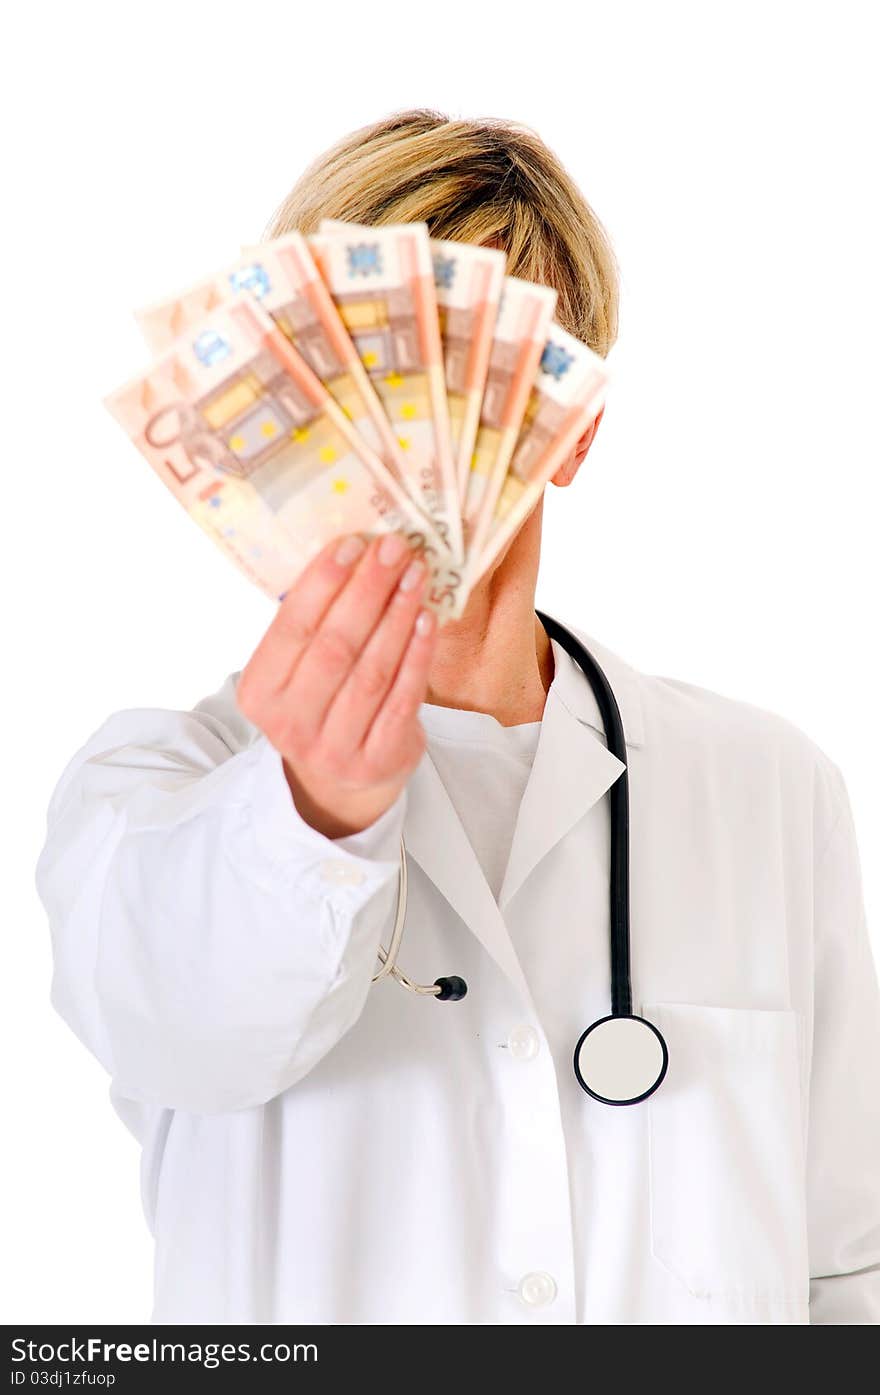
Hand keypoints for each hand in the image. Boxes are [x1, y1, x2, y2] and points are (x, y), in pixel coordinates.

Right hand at [236, 532, 436, 837]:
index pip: (292, 628)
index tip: (353, 543)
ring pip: (372, 670)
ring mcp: (334, 748)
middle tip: (395, 548)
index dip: (323, 583)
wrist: (340, 780)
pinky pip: (403, 698)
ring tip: (416, 575)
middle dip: (368, 591)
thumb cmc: (320, 702)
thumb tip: (354, 549)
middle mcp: (290, 725)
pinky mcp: (377, 760)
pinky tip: (428, 619)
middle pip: (335, 646)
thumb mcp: (297, 671)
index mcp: (259, 693)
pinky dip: (418, 654)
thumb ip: (312, 624)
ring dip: (398, 616)